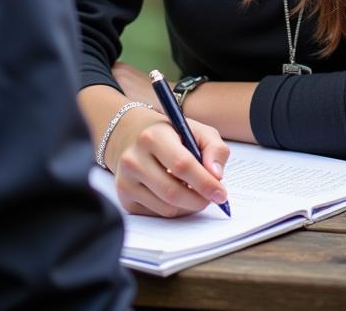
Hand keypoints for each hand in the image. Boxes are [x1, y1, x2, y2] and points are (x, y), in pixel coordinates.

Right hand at [106, 63, 229, 217]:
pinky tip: (176, 193)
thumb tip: (216, 176)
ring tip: (194, 192)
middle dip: (199, 200)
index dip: (205, 182)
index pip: (182, 165)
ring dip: (188, 206)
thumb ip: (214, 149)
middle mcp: (134, 159)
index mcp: (153, 137)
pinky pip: (156, 214)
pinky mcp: (124, 198)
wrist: (132, 136)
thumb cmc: (171, 134)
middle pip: (173, 192)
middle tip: (212, 198)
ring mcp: (125, 181)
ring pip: (166, 208)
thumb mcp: (197, 131)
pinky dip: (173, 209)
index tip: (221, 194)